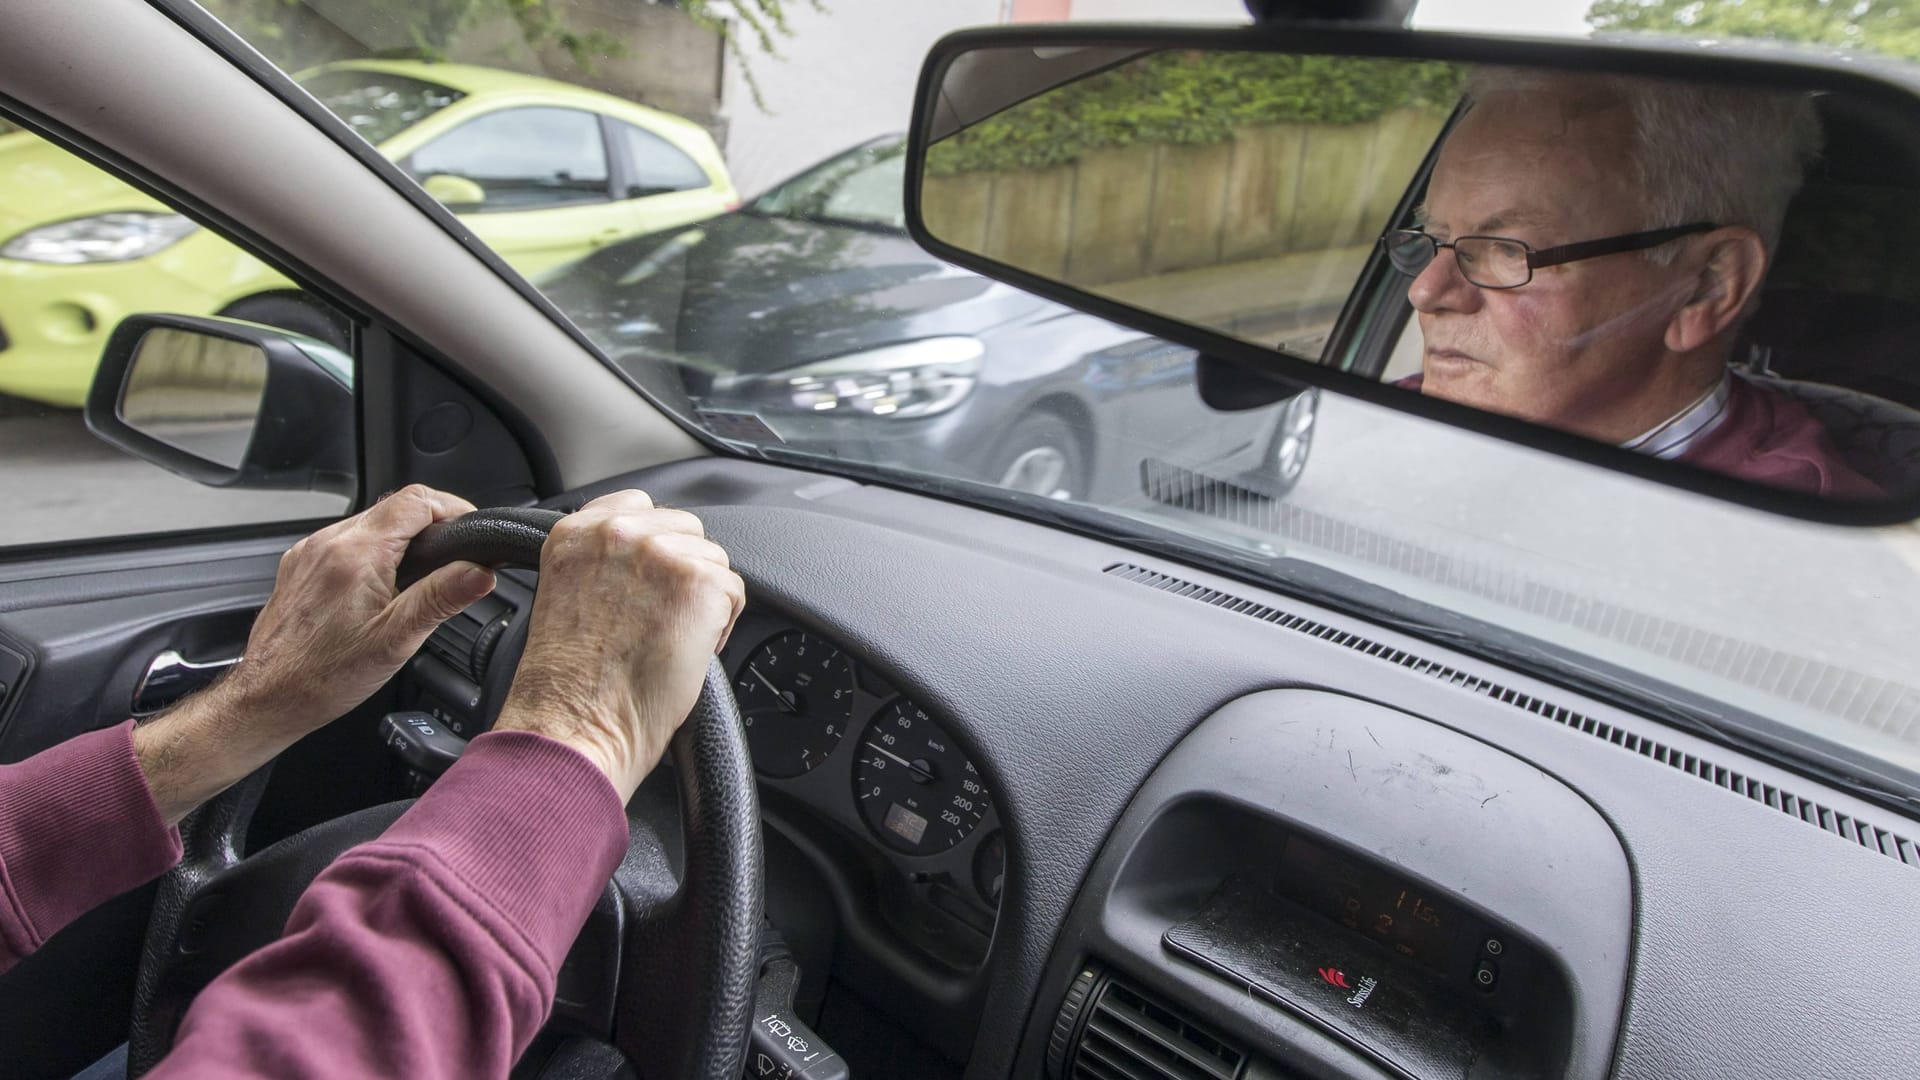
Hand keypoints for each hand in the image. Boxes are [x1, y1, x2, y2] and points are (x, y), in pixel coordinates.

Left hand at [134, 485, 495, 822]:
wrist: (268, 698)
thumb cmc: (323, 677)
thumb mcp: (396, 640)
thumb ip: (441, 598)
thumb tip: (481, 572)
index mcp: (357, 554)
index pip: (416, 500)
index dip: (454, 508)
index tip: (471, 530)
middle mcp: (328, 544)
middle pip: (395, 507)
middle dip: (433, 523)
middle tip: (456, 555)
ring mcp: (310, 553)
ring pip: (370, 523)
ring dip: (403, 537)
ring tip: (424, 573)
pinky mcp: (300, 566)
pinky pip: (346, 541)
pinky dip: (374, 551)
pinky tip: (382, 585)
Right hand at [492, 490, 744, 800]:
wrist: (575, 726)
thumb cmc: (568, 685)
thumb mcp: (567, 595)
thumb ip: (600, 562)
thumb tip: (647, 560)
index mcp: (575, 532)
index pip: (639, 506)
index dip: (654, 547)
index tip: (649, 581)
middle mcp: (616, 532)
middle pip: (685, 529)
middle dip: (682, 573)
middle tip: (658, 621)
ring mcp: (659, 553)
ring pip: (713, 561)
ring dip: (703, 601)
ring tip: (668, 640)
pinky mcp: (697, 582)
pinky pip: (734, 591)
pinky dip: (721, 627)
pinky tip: (686, 652)